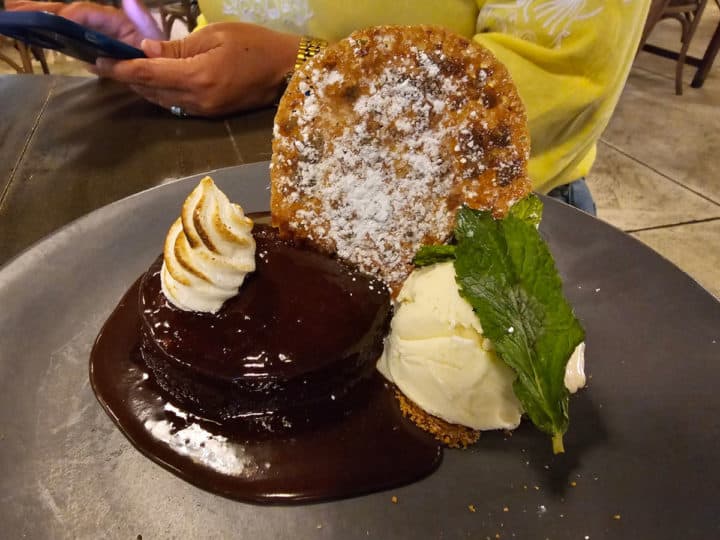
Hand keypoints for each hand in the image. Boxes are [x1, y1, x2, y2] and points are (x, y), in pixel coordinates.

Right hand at [7, 0, 162, 46]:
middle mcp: (101, 26)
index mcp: (113, 19)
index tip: (48, 19)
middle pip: (67, 15)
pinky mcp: (98, 55)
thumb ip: (140, 17)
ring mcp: (98, 41)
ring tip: (16, 19)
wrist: (168, 72)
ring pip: (65, 28)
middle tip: (12, 10)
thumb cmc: (161, 50)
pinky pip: (73, 46)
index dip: (64, 13)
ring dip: (41, 22)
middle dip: (40, 10)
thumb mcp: (152, 33)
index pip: (83, 12)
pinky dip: (55, 41)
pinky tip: (37, 39)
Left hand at [93, 23, 300, 116]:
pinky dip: (160, 93)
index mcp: (197, 77)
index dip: (120, 69)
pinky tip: (154, 82)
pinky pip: (177, 104)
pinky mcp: (211, 114)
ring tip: (125, 72)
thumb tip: (147, 50)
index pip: (148, 74)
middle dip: (127, 79)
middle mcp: (197, 100)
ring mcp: (205, 110)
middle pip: (151, 91)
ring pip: (162, 100)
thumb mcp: (216, 35)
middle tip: (106, 64)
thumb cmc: (255, 45)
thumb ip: (179, 46)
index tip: (98, 62)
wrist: (288, 72)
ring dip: (142, 88)